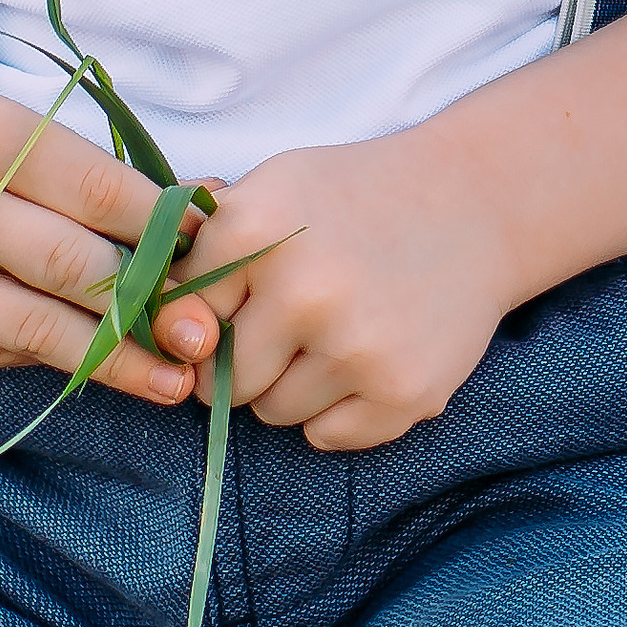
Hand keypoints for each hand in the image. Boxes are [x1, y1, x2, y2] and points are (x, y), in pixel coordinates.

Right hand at [0, 62, 207, 405]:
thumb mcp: (10, 130)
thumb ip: (93, 175)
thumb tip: (202, 212)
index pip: (95, 188)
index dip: (161, 226)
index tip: (209, 254)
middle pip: (70, 264)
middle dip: (147, 305)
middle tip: (205, 336)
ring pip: (34, 326)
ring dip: (114, 358)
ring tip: (173, 382)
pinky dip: (45, 359)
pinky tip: (90, 367)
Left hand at [160, 126, 517, 451]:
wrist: (473, 204)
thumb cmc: (354, 197)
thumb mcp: (272, 189)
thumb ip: (204, 249)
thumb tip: (153, 324)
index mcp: (255, 231)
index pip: (179, 316)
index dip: (199, 317)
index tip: (227, 306)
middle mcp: (303, 292)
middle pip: (221, 378)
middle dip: (242, 359)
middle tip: (285, 322)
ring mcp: (356, 348)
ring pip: (272, 413)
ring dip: (289, 386)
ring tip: (331, 333)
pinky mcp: (402, 394)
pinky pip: (325, 437)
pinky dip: (335, 411)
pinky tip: (363, 359)